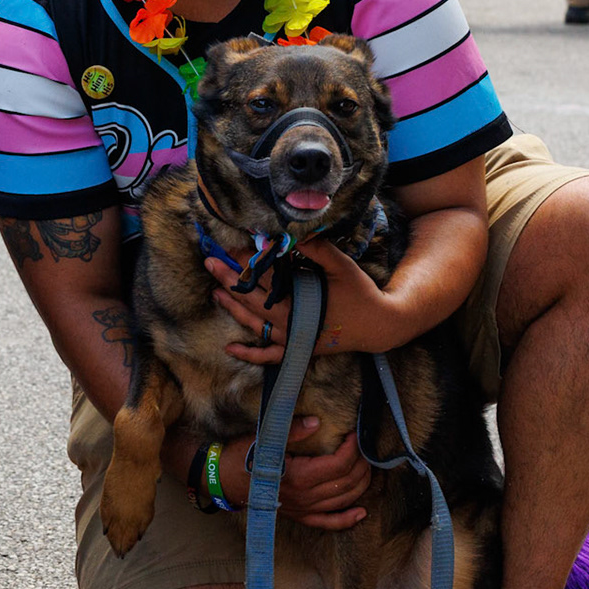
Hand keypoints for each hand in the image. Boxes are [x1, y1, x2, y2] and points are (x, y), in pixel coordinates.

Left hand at [209, 243, 411, 365]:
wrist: (378, 325)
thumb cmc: (360, 292)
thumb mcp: (341, 265)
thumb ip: (316, 249)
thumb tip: (290, 232)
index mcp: (300, 299)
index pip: (267, 277)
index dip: (248, 261)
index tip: (232, 247)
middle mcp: (291, 321)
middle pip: (253, 298)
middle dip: (230, 279)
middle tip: (211, 262)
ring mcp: (292, 338)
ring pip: (255, 324)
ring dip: (233, 308)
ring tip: (214, 292)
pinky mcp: (297, 350)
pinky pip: (268, 356)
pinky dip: (249, 355)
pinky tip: (229, 348)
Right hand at [211, 421, 369, 529]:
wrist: (224, 479)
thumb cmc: (243, 456)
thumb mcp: (265, 438)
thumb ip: (292, 431)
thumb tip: (316, 422)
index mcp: (299, 476)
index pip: (339, 464)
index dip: (353, 449)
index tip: (355, 434)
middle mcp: (305, 497)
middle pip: (346, 482)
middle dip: (361, 463)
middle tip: (364, 447)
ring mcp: (304, 509)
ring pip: (343, 500)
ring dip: (361, 484)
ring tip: (366, 467)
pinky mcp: (300, 516)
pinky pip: (329, 523)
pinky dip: (347, 520)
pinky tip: (362, 513)